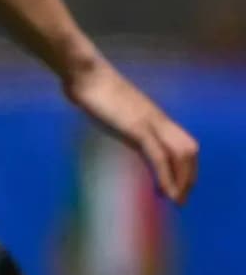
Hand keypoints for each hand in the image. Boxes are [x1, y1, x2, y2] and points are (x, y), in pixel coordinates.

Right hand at [66, 56, 198, 202]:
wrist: (85, 74)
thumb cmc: (91, 88)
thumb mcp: (110, 106)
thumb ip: (117, 116)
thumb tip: (108, 119)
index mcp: (153, 116)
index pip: (182, 142)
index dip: (184, 164)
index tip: (177, 184)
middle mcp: (158, 120)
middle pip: (188, 150)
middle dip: (188, 177)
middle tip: (179, 199)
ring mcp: (150, 124)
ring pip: (180, 155)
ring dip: (181, 181)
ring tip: (175, 200)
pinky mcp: (138, 129)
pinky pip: (159, 157)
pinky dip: (166, 177)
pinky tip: (165, 193)